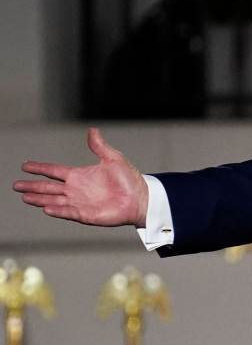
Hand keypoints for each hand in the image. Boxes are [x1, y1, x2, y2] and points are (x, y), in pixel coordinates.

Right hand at [12, 128, 148, 227]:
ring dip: (39, 199)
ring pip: (53, 200)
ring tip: (25, 197)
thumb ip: (99, 146)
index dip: (40, 168)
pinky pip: (68, 212)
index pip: (54, 171)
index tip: (25, 166)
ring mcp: (79, 202)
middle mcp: (76, 190)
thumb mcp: (113, 159)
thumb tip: (92, 130)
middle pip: (48, 187)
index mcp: (80, 176)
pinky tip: (46, 208)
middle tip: (16, 185)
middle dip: (32, 186)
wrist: (140, 198)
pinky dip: (57, 210)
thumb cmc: (129, 179)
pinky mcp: (85, 214)